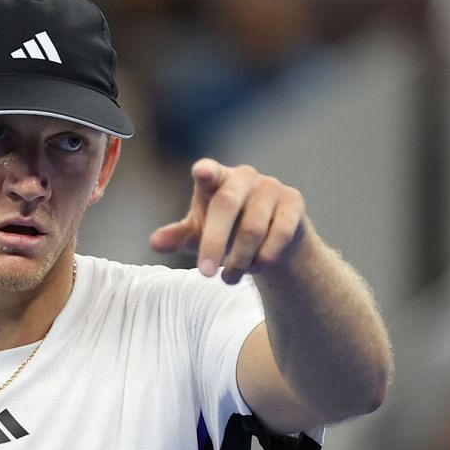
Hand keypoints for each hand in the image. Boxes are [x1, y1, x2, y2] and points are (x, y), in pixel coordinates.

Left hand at [150, 159, 310, 283]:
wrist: (272, 240)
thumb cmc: (227, 231)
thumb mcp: (198, 235)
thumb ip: (177, 237)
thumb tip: (154, 243)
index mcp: (216, 179)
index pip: (209, 171)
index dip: (206, 171)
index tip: (201, 173)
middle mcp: (244, 177)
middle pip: (226, 205)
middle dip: (213, 243)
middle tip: (203, 274)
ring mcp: (272, 187)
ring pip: (253, 228)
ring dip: (238, 261)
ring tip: (228, 278)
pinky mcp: (294, 202)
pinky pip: (279, 235)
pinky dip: (263, 258)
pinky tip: (255, 268)